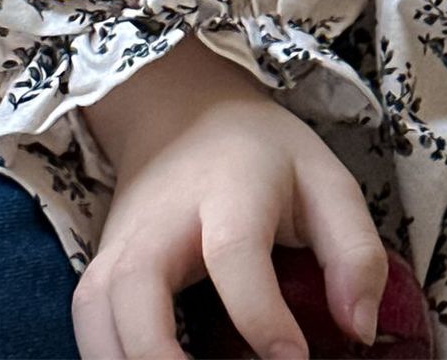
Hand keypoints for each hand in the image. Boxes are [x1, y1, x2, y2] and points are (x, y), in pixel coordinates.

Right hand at [72, 45, 386, 359]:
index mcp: (232, 190)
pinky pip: (87, 325)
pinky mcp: (100, 267)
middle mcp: (163, 219)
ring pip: (97, 310)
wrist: (183, 111)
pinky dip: (104, 358)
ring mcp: (122, 244)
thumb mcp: (325, 180)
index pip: (235, 252)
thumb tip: (359, 330)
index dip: (260, 313)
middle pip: (138, 286)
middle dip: (158, 353)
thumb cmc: (264, 157)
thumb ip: (354, 251)